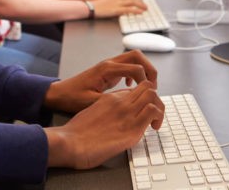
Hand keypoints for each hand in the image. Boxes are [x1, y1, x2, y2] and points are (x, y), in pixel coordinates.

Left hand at [44, 50, 157, 112]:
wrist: (59, 93)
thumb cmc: (72, 98)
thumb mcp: (91, 103)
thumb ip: (111, 101)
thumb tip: (130, 102)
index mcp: (106, 70)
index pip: (136, 68)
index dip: (146, 82)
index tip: (148, 96)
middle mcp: (109, 63)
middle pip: (137, 55)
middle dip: (149, 69)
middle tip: (153, 88)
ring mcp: (109, 65)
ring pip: (134, 58)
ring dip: (144, 70)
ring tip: (146, 88)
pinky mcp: (109, 70)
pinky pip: (128, 65)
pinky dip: (136, 73)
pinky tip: (131, 88)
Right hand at [45, 81, 164, 168]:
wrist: (70, 142)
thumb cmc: (76, 133)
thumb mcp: (91, 114)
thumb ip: (105, 110)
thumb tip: (113, 117)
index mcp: (110, 99)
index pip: (135, 90)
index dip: (142, 97)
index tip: (143, 109)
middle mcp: (120, 102)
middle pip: (146, 86)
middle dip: (155, 97)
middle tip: (153, 113)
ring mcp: (127, 113)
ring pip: (152, 94)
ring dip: (159, 105)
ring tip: (155, 120)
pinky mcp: (132, 128)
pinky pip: (153, 110)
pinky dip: (158, 116)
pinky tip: (153, 126)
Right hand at [92, 0, 146, 18]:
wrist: (89, 5)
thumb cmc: (95, 3)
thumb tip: (118, 2)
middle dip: (140, 1)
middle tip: (145, 4)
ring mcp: (117, 2)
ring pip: (133, 2)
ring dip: (141, 5)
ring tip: (145, 8)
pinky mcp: (116, 9)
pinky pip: (129, 9)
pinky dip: (136, 11)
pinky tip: (140, 12)